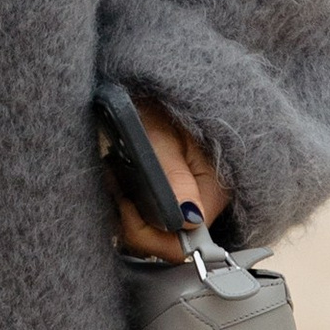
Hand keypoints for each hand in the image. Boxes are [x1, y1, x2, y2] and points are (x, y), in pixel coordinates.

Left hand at [113, 99, 227, 263]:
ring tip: (117, 175)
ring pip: (156, 231)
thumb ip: (175, 178)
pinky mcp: (175, 198)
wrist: (157, 84)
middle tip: (116, 182)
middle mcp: (206, 205)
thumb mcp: (163, 136)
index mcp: (213, 194)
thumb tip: (188, 219)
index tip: (125, 204)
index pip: (182, 244)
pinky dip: (133, 204)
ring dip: (130, 210)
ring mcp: (190, 203)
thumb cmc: (163, 104)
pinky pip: (153, 218)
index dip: (148, 234)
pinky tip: (122, 179)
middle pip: (167, 242)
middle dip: (133, 221)